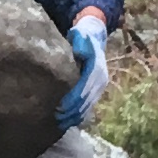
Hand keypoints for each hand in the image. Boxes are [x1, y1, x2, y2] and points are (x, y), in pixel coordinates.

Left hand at [59, 11, 110, 129]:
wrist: (94, 38)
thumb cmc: (82, 37)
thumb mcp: (80, 35)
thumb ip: (79, 42)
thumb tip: (79, 53)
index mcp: (96, 68)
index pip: (84, 87)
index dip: (72, 99)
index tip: (59, 106)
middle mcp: (101, 79)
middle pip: (86, 100)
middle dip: (72, 111)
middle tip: (56, 118)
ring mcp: (100, 86)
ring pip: (88, 106)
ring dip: (75, 116)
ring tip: (60, 123)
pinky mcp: (97, 91)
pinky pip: (89, 106)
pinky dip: (79, 115)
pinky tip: (69, 122)